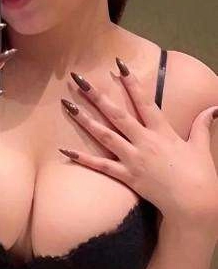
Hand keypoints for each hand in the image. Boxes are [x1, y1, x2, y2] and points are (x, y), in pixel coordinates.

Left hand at [58, 60, 217, 227]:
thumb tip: (214, 108)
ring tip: (68, 106)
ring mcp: (133, 159)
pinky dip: (83, 158)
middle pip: (117, 114)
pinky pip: (101, 166)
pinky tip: (65, 150)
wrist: (194, 204)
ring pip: (105, 136)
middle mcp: (145, 142)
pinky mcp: (127, 176)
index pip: (144, 102)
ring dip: (85, 120)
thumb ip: (202, 125)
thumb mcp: (201, 146)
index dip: (132, 83)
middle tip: (80, 80)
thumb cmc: (200, 175)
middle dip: (97, 96)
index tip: (120, 65)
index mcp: (162, 132)